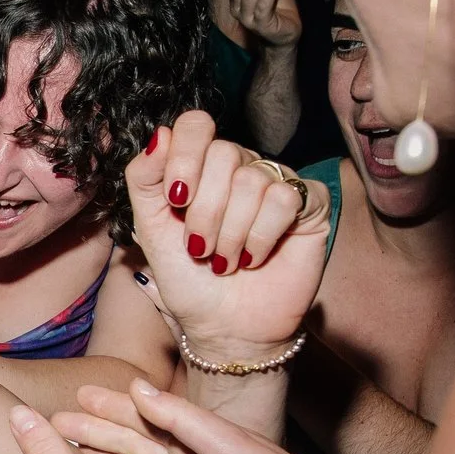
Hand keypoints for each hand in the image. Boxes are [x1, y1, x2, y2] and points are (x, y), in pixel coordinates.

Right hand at [57, 379, 343, 453]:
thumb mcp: (226, 444)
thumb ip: (181, 419)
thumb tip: (137, 389)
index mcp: (202, 437)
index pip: (146, 417)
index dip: (112, 407)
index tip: (79, 395)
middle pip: (133, 444)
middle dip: (96, 432)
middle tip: (57, 424)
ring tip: (69, 453)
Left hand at [129, 112, 328, 358]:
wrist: (223, 327)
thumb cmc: (188, 280)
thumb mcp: (151, 229)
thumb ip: (144, 180)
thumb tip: (158, 134)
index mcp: (202, 167)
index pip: (196, 125)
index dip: (184, 157)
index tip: (176, 200)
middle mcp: (241, 168)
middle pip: (224, 154)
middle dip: (205, 211)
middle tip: (200, 248)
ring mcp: (276, 183)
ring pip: (253, 180)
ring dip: (231, 233)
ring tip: (226, 261)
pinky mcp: (310, 204)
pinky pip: (285, 197)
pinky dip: (262, 235)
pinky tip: (255, 257)